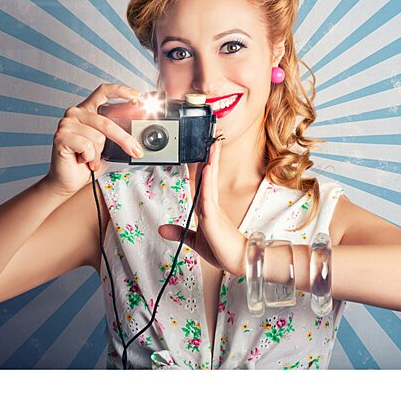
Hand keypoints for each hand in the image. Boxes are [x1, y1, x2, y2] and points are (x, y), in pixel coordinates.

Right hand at [43, 83, 144, 197]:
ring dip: (99, 153)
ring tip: (90, 158)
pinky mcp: (61, 136)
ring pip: (98, 136)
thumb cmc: (88, 162)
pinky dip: (89, 157)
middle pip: (106, 121)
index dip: (121, 91)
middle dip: (124, 139)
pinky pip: (87, 146)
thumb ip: (117, 134)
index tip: (138, 96)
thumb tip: (137, 132)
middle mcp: (76, 112)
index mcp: (88, 109)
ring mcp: (66, 123)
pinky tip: (82, 159)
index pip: (104, 91)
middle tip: (136, 150)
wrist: (68, 181)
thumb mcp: (108, 145)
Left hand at [157, 138, 246, 276]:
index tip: (204, 153)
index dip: (203, 167)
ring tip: (212, 146)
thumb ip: (180, 233)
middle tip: (213, 139)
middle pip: (210, 177)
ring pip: (210, 182)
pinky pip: (208, 197)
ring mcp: (214, 210)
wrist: (239, 262)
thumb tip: (162, 228)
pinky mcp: (214, 218)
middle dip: (211, 158)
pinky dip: (207, 182)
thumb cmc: (222, 250)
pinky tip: (208, 169)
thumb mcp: (194, 241)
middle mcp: (211, 205)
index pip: (204, 183)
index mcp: (208, 208)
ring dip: (210, 162)